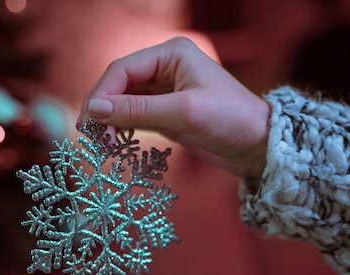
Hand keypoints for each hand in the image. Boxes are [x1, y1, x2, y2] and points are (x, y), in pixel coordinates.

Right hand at [77, 37, 270, 177]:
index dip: (102, 94)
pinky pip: (134, 116)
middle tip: (90, 137)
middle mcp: (165, 67)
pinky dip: (121, 128)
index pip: (122, 70)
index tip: (90, 122)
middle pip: (119, 84)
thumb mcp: (183, 113)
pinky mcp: (166, 112)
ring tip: (100, 144)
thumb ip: (138, 111)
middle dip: (102, 109)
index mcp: (172, 54)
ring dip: (109, 121)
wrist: (259, 146)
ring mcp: (164, 90)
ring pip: (123, 101)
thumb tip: (94, 109)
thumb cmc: (230, 121)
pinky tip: (114, 142)